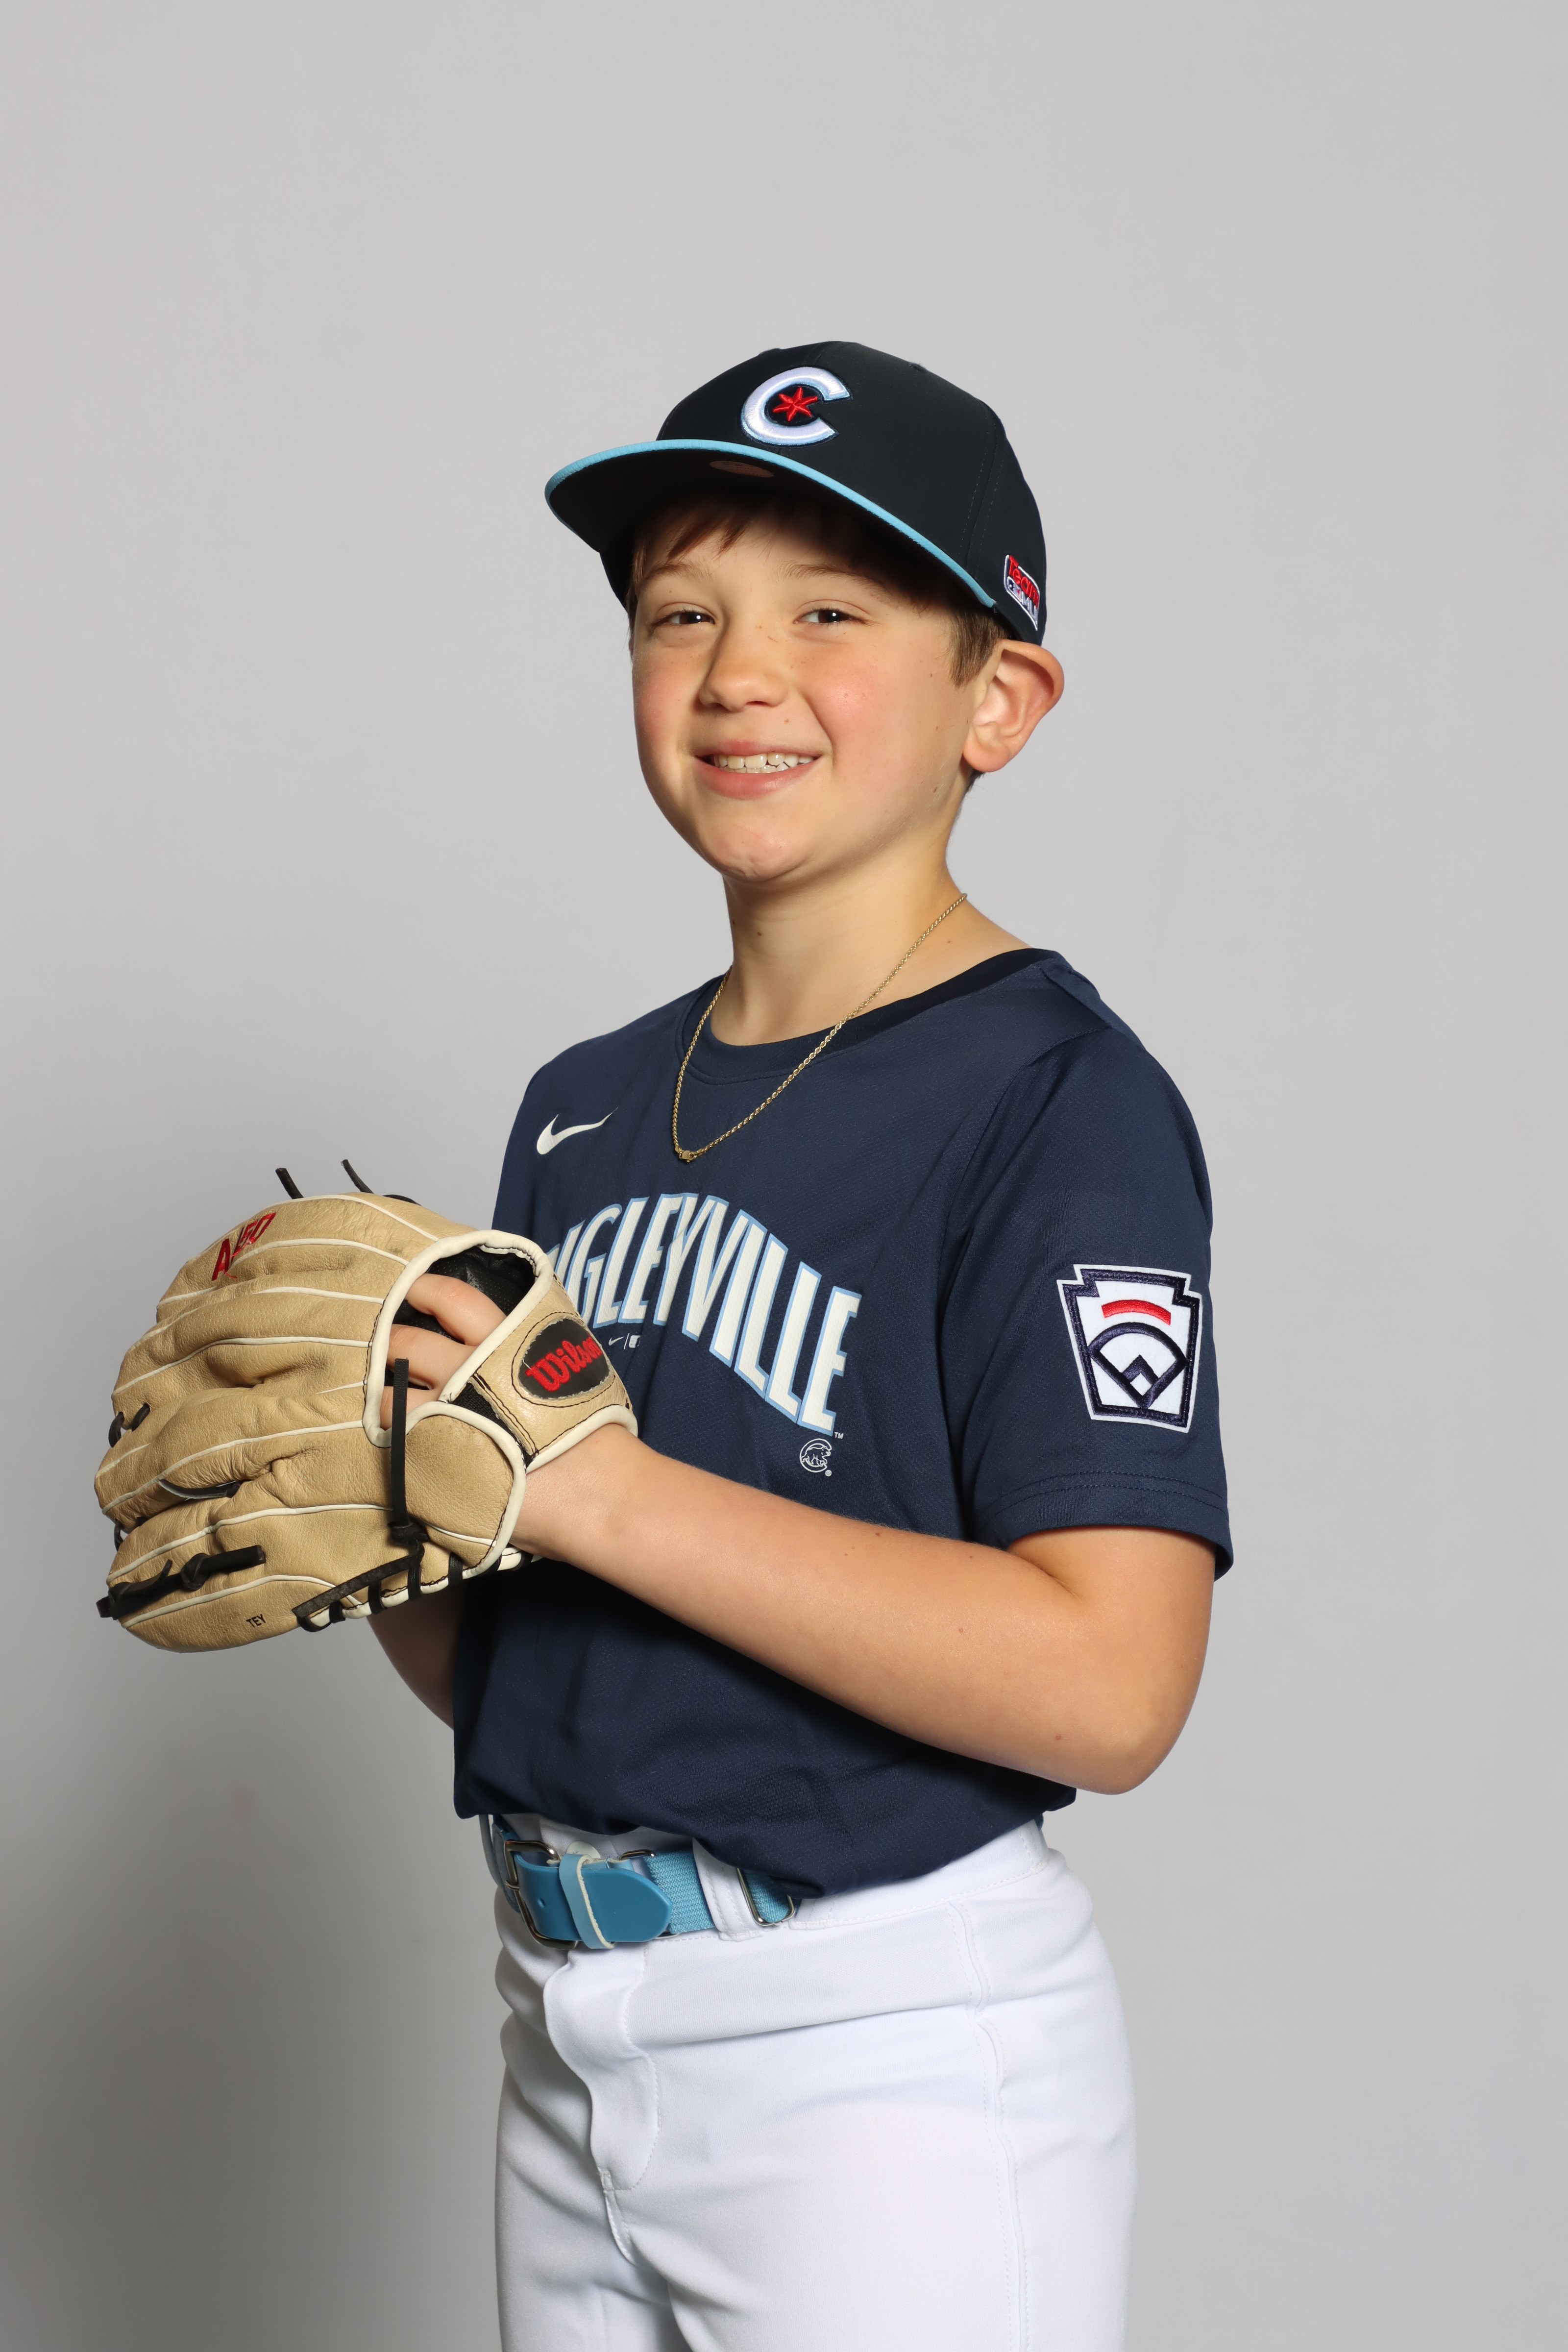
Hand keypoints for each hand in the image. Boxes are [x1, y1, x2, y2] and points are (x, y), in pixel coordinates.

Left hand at [383, 1269, 633, 1556]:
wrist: (594, 1490)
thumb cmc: (592, 1428)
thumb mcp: (568, 1362)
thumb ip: (529, 1341)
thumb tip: (498, 1333)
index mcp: (503, 1340)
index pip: (452, 1298)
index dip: (426, 1289)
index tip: (414, 1291)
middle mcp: (464, 1372)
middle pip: (408, 1342)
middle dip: (392, 1341)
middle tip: (392, 1347)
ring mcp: (442, 1417)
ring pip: (387, 1395)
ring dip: (384, 1394)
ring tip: (391, 1401)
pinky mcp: (430, 1461)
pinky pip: (396, 1444)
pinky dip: (395, 1441)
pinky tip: (407, 1444)